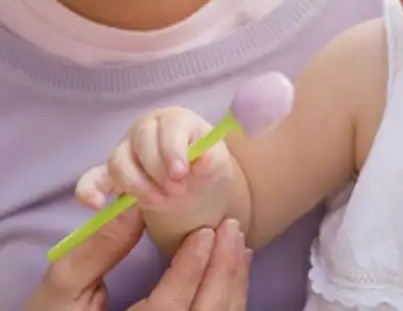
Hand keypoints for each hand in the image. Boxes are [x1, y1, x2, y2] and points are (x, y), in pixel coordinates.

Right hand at [25, 209, 250, 310]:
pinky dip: (231, 302)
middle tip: (230, 227)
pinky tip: (234, 271)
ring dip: (233, 285)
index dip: (190, 270)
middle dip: (222, 272)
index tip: (205, 231)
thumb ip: (97, 249)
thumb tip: (133, 204)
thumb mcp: (62, 289)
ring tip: (238, 243)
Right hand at [76, 108, 233, 213]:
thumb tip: (202, 159)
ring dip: (137, 186)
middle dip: (158, 171)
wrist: (195, 186)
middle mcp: (146, 128)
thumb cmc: (205, 166)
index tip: (181, 174)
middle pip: (141, 143)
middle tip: (177, 191)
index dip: (172, 150)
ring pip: (118, 162)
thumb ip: (210, 161)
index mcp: (175, 119)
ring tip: (160, 202)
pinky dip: (88, 190)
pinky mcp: (109, 174)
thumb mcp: (216, 164)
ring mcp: (125, 149)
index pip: (169, 126)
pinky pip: (91, 179)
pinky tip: (97, 205)